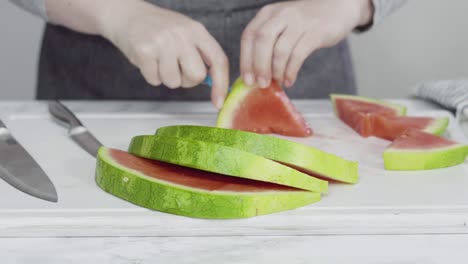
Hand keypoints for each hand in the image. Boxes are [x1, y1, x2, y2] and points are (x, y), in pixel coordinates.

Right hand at [99, 1, 228, 107]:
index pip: (218, 60)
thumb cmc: (158, 28)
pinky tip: (148, 60)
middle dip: (187, 80)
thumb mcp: (185, 33)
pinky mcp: (145, 51)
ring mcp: (163, 42)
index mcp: (197, 30)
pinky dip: (151, 75)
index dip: (221, 84)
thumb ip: (200, 54)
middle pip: (197, 76)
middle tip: (176, 69)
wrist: (126, 14)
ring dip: (166, 77)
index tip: (218, 102)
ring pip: (174, 82)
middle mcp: (182, 35)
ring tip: (159, 60)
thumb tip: (214, 83)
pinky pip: (155, 80)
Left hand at [240, 0, 372, 87]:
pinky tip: (289, 80)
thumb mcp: (282, 25)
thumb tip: (254, 74)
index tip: (247, 80)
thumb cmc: (305, 21)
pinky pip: (298, 55)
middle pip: (261, 41)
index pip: (249, 36)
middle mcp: (281, 15)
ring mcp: (299, 22)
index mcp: (268, 14)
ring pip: (280, 49)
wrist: (338, 6)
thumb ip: (268, 44)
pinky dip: (291, 71)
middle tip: (261, 84)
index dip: (245, 60)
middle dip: (259, 66)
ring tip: (278, 82)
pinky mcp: (316, 32)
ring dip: (276, 71)